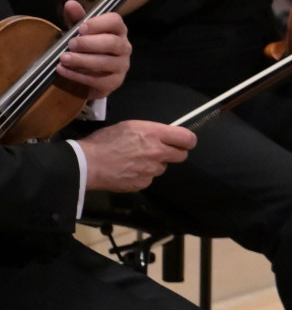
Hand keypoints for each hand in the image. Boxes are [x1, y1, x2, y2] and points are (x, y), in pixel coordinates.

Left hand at [55, 3, 130, 97]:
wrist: (90, 75)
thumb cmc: (87, 48)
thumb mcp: (80, 32)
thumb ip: (76, 18)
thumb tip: (70, 4)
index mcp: (117, 31)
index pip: (115, 21)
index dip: (99, 23)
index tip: (81, 27)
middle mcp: (124, 47)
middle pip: (112, 42)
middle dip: (89, 43)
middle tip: (70, 44)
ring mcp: (122, 65)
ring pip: (106, 62)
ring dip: (82, 60)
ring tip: (63, 58)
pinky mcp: (115, 82)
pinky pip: (99, 80)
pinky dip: (78, 75)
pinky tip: (63, 70)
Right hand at [78, 120, 195, 193]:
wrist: (86, 164)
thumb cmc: (104, 141)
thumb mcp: (129, 126)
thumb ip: (151, 131)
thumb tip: (163, 135)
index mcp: (154, 134)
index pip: (187, 139)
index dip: (187, 141)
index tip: (183, 142)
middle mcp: (158, 152)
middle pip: (181, 156)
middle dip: (174, 153)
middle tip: (159, 151)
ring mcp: (152, 170)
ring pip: (162, 168)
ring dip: (154, 164)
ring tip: (135, 161)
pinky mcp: (143, 183)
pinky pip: (149, 178)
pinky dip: (142, 175)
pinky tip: (128, 171)